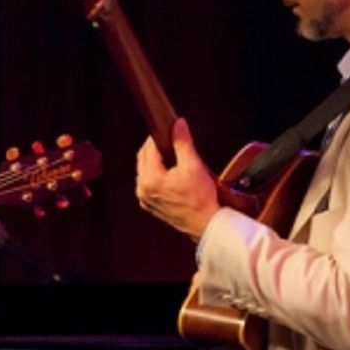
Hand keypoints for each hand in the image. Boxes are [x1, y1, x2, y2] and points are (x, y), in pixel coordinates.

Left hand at [135, 118, 219, 238]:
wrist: (206, 223)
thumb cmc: (201, 200)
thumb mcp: (193, 165)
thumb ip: (183, 143)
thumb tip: (178, 126)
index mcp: (150, 179)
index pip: (148, 149)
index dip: (158, 137)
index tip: (168, 130)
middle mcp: (143, 190)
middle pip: (143, 159)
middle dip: (155, 148)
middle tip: (171, 142)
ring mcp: (146, 199)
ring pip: (145, 171)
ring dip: (155, 162)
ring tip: (173, 158)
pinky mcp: (151, 205)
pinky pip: (149, 184)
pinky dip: (157, 176)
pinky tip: (171, 175)